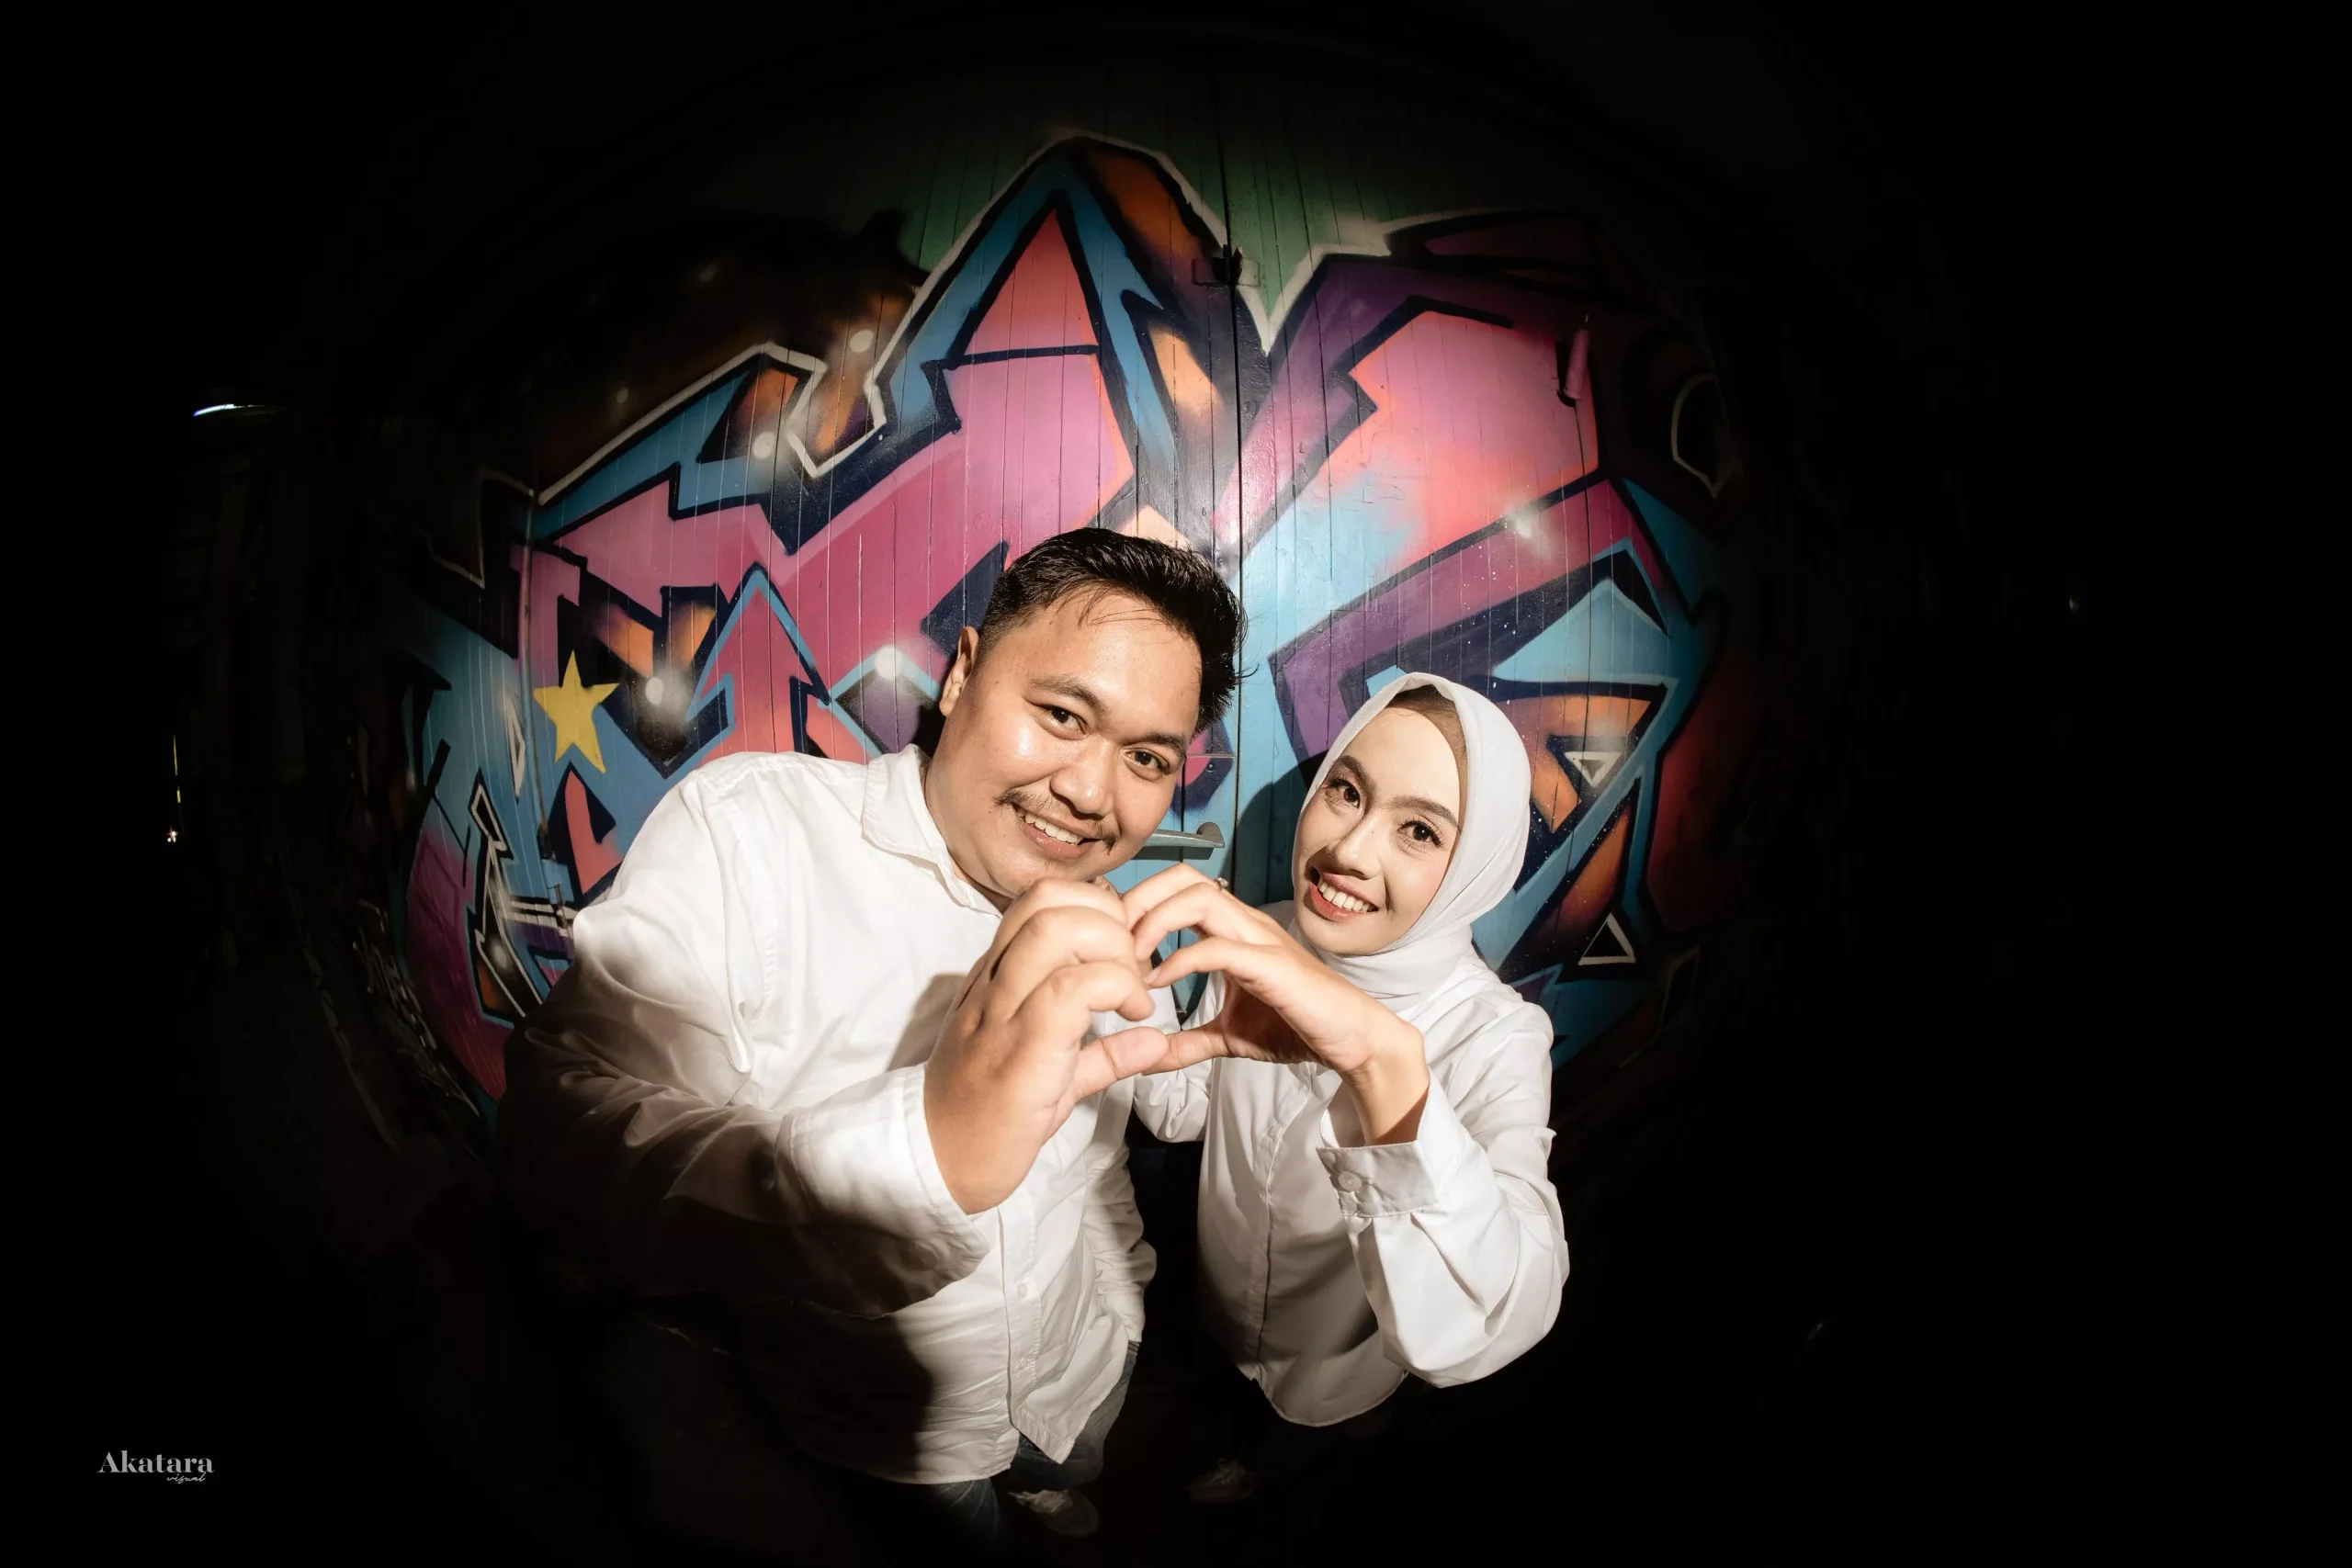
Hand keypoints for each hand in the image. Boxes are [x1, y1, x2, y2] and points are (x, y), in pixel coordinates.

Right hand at [925, 878, 1166, 1212]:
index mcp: (996, 980)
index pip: (1039, 901)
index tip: (1124, 957)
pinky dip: (1115, 988)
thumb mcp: (1052, 1077)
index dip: (1095, 910)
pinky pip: (1068, 989)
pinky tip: (1135, 1017)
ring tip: (1132, 992)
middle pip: (1048, 900)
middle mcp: (993, 984)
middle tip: (1135, 970)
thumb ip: (1103, 1053)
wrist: (937, 1165)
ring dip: (1111, 949)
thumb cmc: (987, 1120)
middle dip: (1109, 919)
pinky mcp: (1017, 1049)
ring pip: (1055, 931)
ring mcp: (1000, 1012)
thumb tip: (1154, 1040)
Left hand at [1119, 868, 1428, 1140]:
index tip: (1110, 945)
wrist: (1353, 1042)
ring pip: (1199, 896)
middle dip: (1138, 901)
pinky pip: (1218, 947)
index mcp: (1233, 930)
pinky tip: (1158, 984)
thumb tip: (1146, 1055)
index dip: (1138, 905)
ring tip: (1130, 959)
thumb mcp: (1228, 1036)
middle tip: (1110, 943)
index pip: (1177, 888)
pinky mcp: (1273, 965)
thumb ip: (1187, 1041)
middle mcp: (1245, 923)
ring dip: (1154, 921)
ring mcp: (1261, 939)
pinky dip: (1180, 960)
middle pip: (1182, 877)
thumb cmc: (1298, 1027)